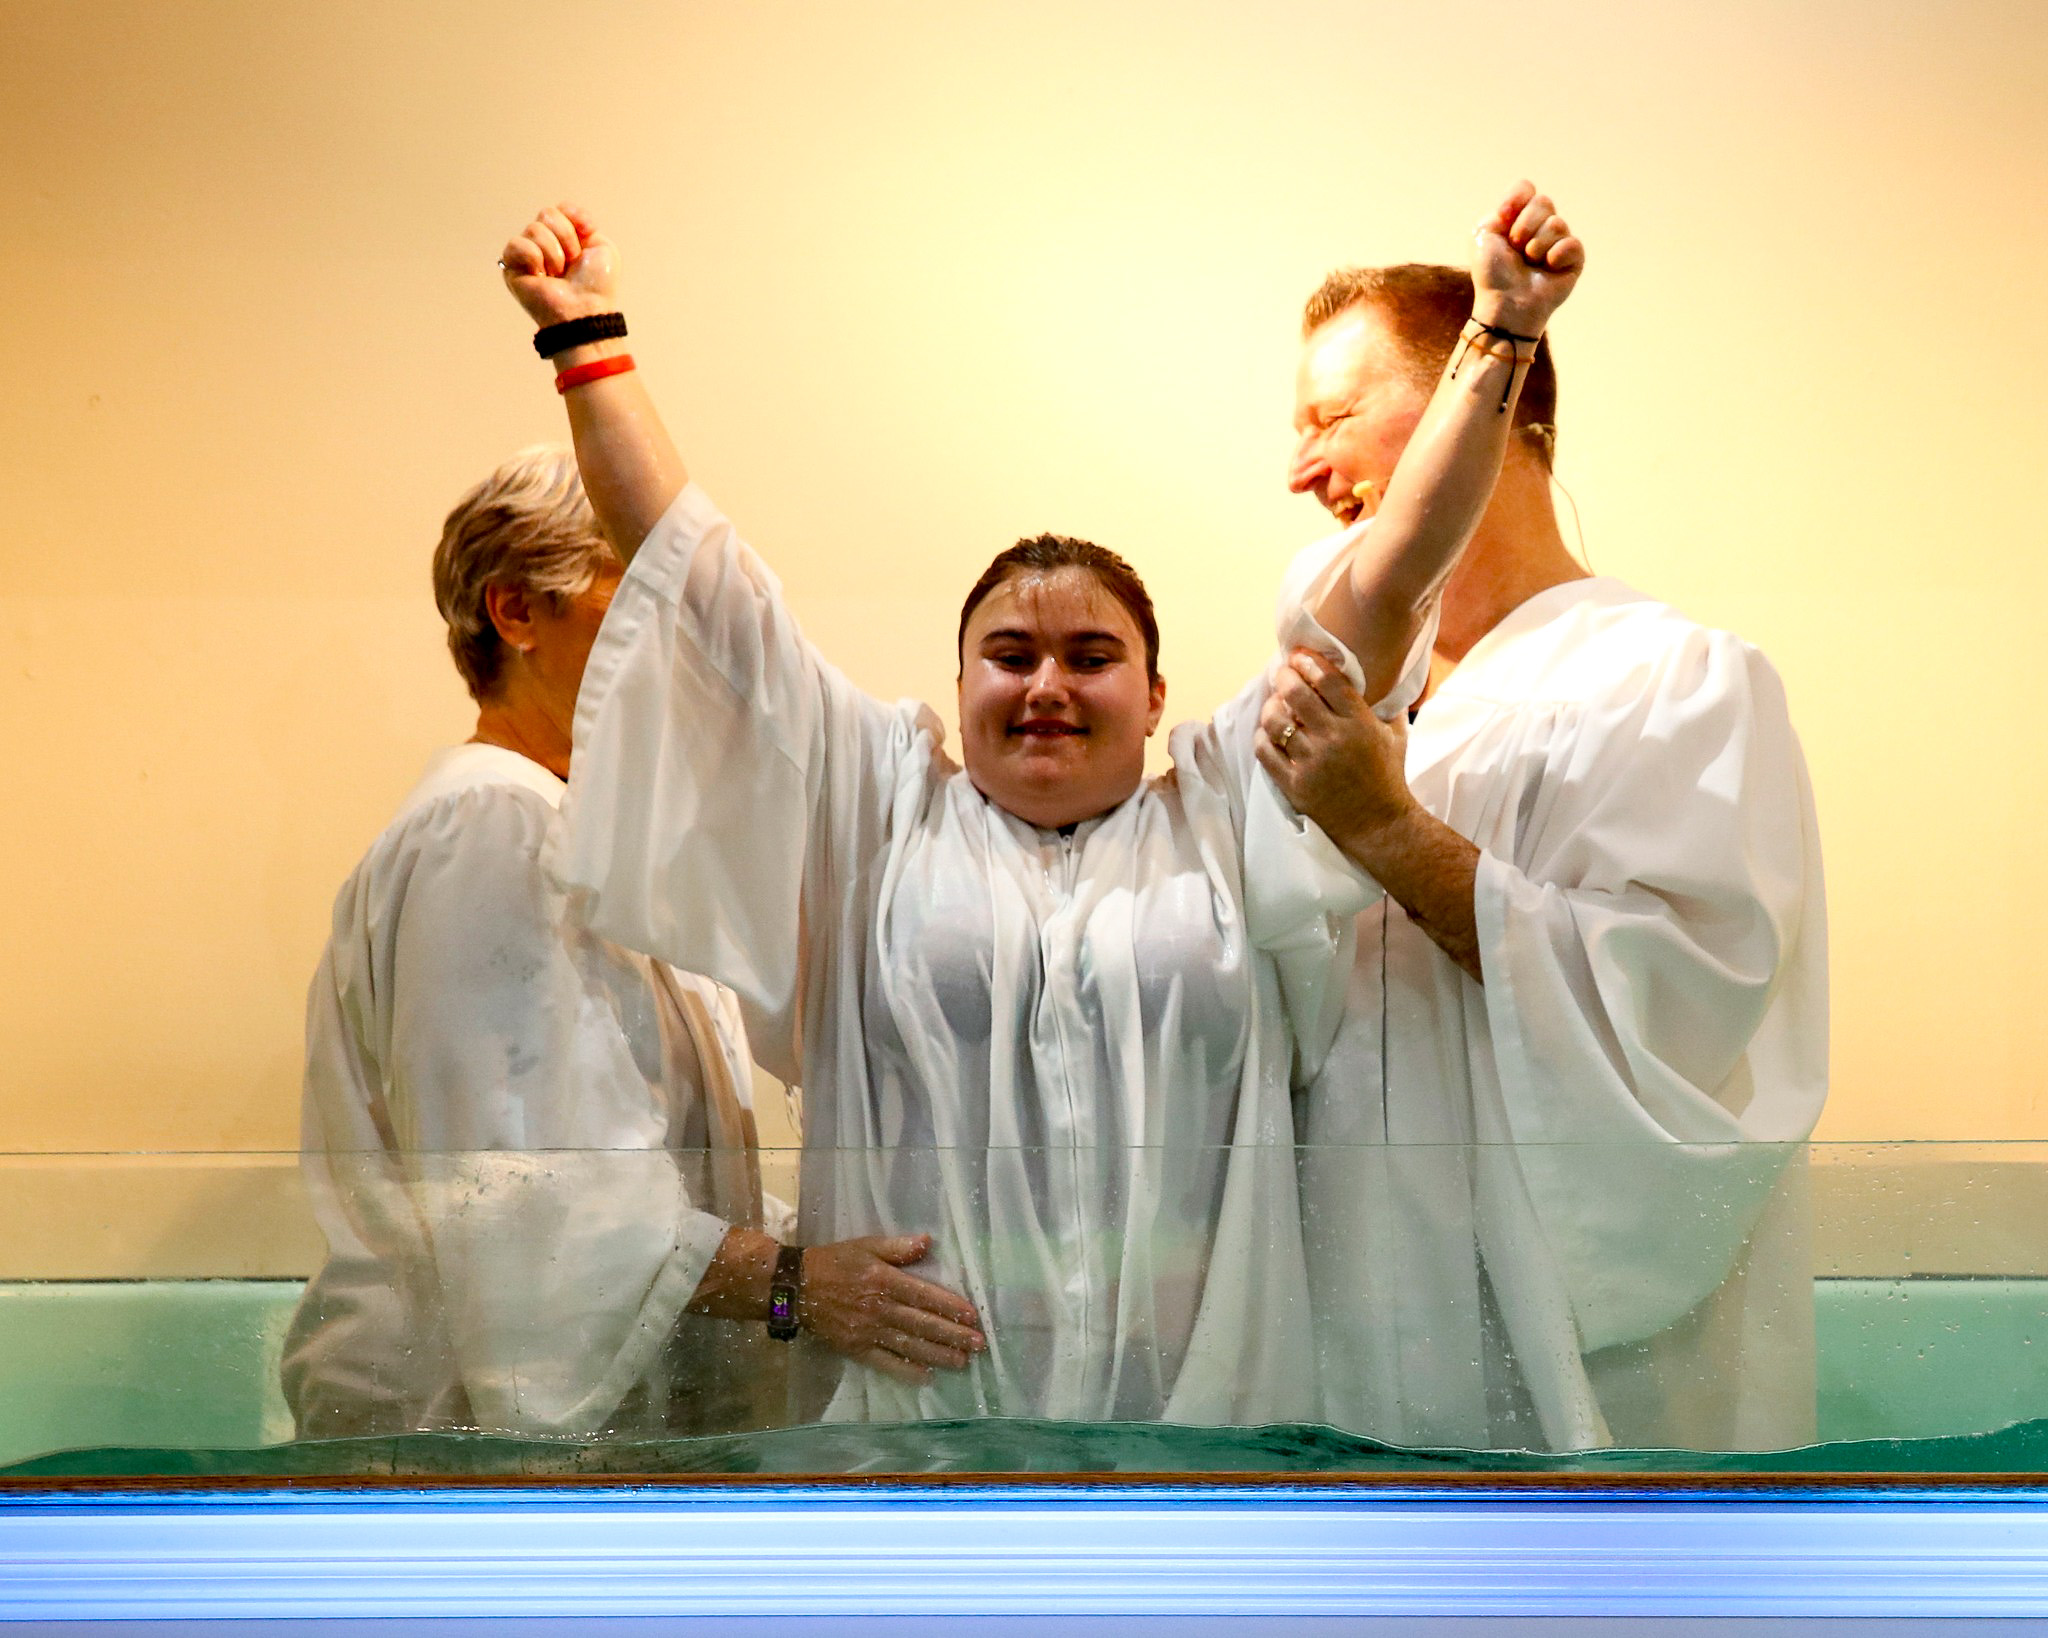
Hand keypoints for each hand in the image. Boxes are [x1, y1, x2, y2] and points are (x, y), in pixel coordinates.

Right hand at [499, 202, 618, 327]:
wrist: (586, 308)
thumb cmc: (596, 285)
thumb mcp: (602, 246)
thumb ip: (585, 222)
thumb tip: (565, 214)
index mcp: (564, 238)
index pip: (560, 209)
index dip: (574, 217)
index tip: (588, 233)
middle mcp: (544, 244)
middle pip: (547, 214)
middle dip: (566, 237)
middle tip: (572, 262)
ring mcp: (527, 255)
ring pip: (534, 229)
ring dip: (554, 252)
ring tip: (558, 274)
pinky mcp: (512, 267)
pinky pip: (516, 244)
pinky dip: (534, 257)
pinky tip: (541, 275)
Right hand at [797, 1233, 986, 1386]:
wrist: (796, 1288)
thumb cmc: (834, 1262)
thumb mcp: (866, 1246)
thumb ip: (897, 1247)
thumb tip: (927, 1241)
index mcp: (884, 1281)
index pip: (925, 1296)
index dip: (950, 1307)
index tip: (973, 1316)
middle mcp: (880, 1308)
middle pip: (922, 1324)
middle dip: (953, 1335)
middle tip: (979, 1344)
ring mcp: (868, 1332)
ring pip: (909, 1345)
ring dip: (938, 1355)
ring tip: (962, 1362)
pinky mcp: (856, 1349)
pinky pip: (885, 1363)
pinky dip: (906, 1371)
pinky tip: (927, 1376)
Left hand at [1256, 648, 1417, 846]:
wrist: (1380, 824)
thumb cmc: (1388, 777)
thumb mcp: (1395, 735)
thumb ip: (1384, 706)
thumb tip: (1372, 679)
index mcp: (1360, 723)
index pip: (1329, 681)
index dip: (1310, 662)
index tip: (1300, 656)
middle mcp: (1334, 739)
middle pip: (1296, 694)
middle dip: (1285, 677)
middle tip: (1282, 674)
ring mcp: (1311, 762)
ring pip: (1276, 722)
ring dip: (1271, 707)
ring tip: (1274, 704)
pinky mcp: (1294, 785)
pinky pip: (1265, 752)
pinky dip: (1262, 737)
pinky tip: (1266, 733)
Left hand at [1470, 181, 1583, 334]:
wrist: (1505, 302)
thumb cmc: (1492, 273)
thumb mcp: (1483, 234)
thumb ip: (1501, 209)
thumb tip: (1526, 200)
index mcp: (1518, 218)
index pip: (1526, 188)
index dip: (1516, 200)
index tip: (1503, 218)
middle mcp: (1540, 226)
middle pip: (1543, 202)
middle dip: (1524, 226)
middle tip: (1515, 248)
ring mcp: (1558, 242)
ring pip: (1557, 223)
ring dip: (1536, 245)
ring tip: (1529, 262)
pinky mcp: (1574, 259)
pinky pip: (1572, 243)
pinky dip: (1556, 256)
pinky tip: (1548, 268)